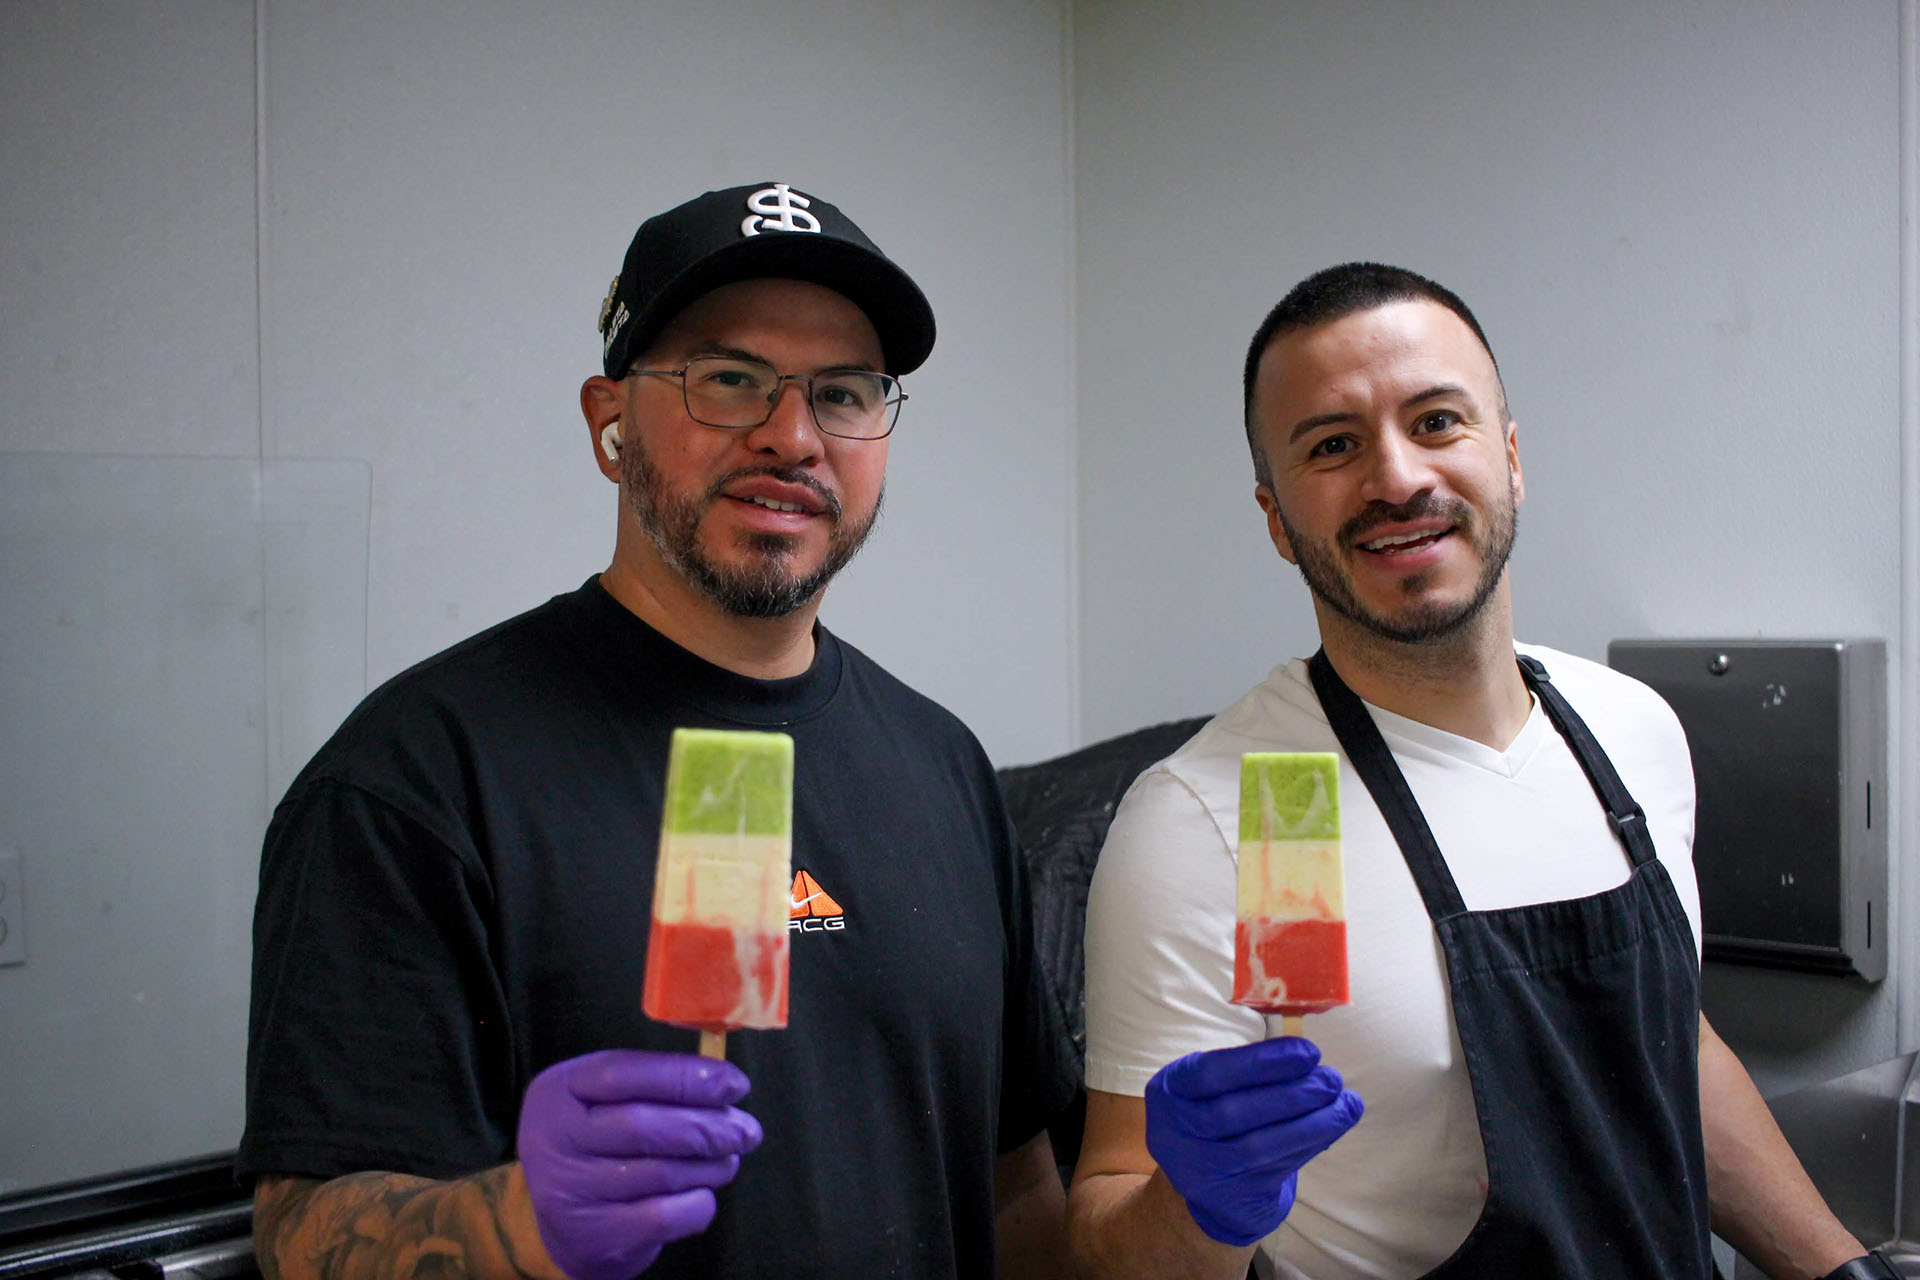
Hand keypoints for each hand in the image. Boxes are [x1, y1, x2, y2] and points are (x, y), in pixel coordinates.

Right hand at [517, 1049, 762, 1278]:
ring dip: (711, 1165)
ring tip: (728, 1159)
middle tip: (748, 1130)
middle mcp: (553, 1140)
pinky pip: (664, 1216)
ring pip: (661, 1172)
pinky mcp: (595, 1238)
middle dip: (708, 1126)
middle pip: (643, 1126)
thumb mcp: (606, 1099)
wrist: (563, 1222)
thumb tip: (725, 1081)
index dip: (686, 1076)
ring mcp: (569, 1193)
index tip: (735, 1083)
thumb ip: (654, 1081)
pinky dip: (698, 1203)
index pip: (623, 1073)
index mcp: (558, 1091)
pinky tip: (702, 1193)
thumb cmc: (599, 1143)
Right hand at [1145, 1036, 1362, 1246]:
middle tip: (1332, 1078)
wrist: (1204, 1182)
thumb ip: (1247, 1069)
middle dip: (1291, 1094)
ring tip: (1345, 1102)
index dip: (1261, 1062)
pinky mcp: (1229, 1198)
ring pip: (1258, 1147)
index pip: (1212, 1073)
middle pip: (1234, 1113)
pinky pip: (1275, 1169)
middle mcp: (1175, 1133)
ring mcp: (1199, 1171)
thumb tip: (1306, 1053)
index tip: (1308, 1052)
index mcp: (1168, 1091)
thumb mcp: (1211, 1087)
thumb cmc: (1215, 1115)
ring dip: (1310, 1123)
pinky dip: (1309, 1145)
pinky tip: (1334, 1126)